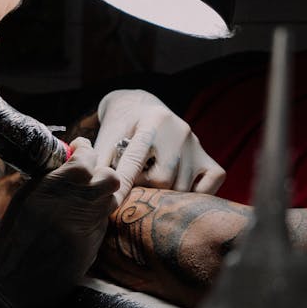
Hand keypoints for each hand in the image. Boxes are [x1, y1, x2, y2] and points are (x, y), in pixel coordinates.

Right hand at [0, 137, 119, 307]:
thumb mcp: (20, 205)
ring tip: (87, 198)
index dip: (86, 151)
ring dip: (102, 194)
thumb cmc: (3, 249)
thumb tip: (65, 164)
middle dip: (101, 171)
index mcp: (46, 193)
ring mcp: (84, 232)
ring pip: (111, 201)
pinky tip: (81, 222)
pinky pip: (103, 224)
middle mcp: (70, 209)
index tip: (81, 149)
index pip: (83, 161)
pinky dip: (96, 217)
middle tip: (88, 174)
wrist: (4, 293)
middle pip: (108, 178)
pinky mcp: (91, 251)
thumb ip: (45, 183)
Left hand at [94, 89, 225, 203]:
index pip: (138, 161)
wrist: (140, 108)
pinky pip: (212, 183)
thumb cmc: (120, 128)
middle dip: (145, 189)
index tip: (114, 200)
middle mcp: (179, 130)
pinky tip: (178, 192)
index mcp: (151, 122)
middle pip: (163, 179)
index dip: (124, 184)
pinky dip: (197, 194)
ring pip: (183, 187)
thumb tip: (94, 187)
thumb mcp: (107, 139)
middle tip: (134, 186)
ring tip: (151, 187)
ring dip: (165, 194)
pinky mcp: (208, 157)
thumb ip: (100, 162)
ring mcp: (196, 144)